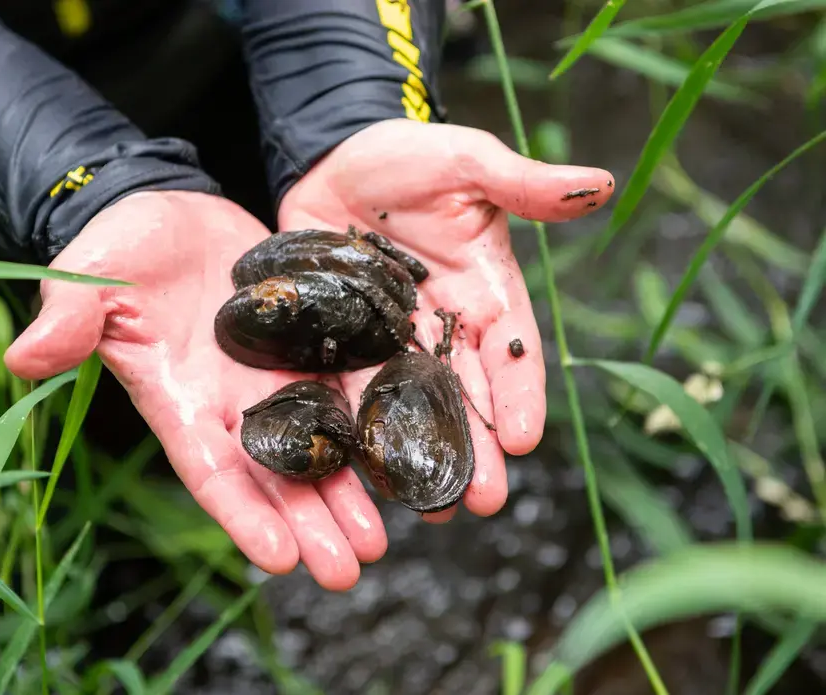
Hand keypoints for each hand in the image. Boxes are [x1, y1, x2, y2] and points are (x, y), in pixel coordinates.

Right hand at [4, 190, 388, 590]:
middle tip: (349, 569)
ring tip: (383, 537)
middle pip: (276, 474)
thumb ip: (68, 320)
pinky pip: (351, 382)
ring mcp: (275, 373)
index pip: (212, 469)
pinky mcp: (310, 340)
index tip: (280, 559)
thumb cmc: (120, 247)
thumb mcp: (88, 276)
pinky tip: (409, 448)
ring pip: (321, 442)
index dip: (244, 515)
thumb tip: (22, 360)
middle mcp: (233, 400)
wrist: (169, 208)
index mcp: (180, 398)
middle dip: (310, 522)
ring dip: (351, 491)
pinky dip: (376, 419)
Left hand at [278, 119, 614, 523]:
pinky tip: (362, 467)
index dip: (521, 396)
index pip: (513, 352)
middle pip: (467, 396)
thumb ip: (523, 185)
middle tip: (480, 500)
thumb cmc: (410, 156)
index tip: (525, 440)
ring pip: (411, 405)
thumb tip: (601, 184)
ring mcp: (393, 339)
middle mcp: (445, 327)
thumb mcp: (468, 162)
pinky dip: (358, 426)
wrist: (336, 158)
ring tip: (429, 504)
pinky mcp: (343, 340)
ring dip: (419, 452)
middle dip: (476, 447)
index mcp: (486, 292)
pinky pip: (350, 387)